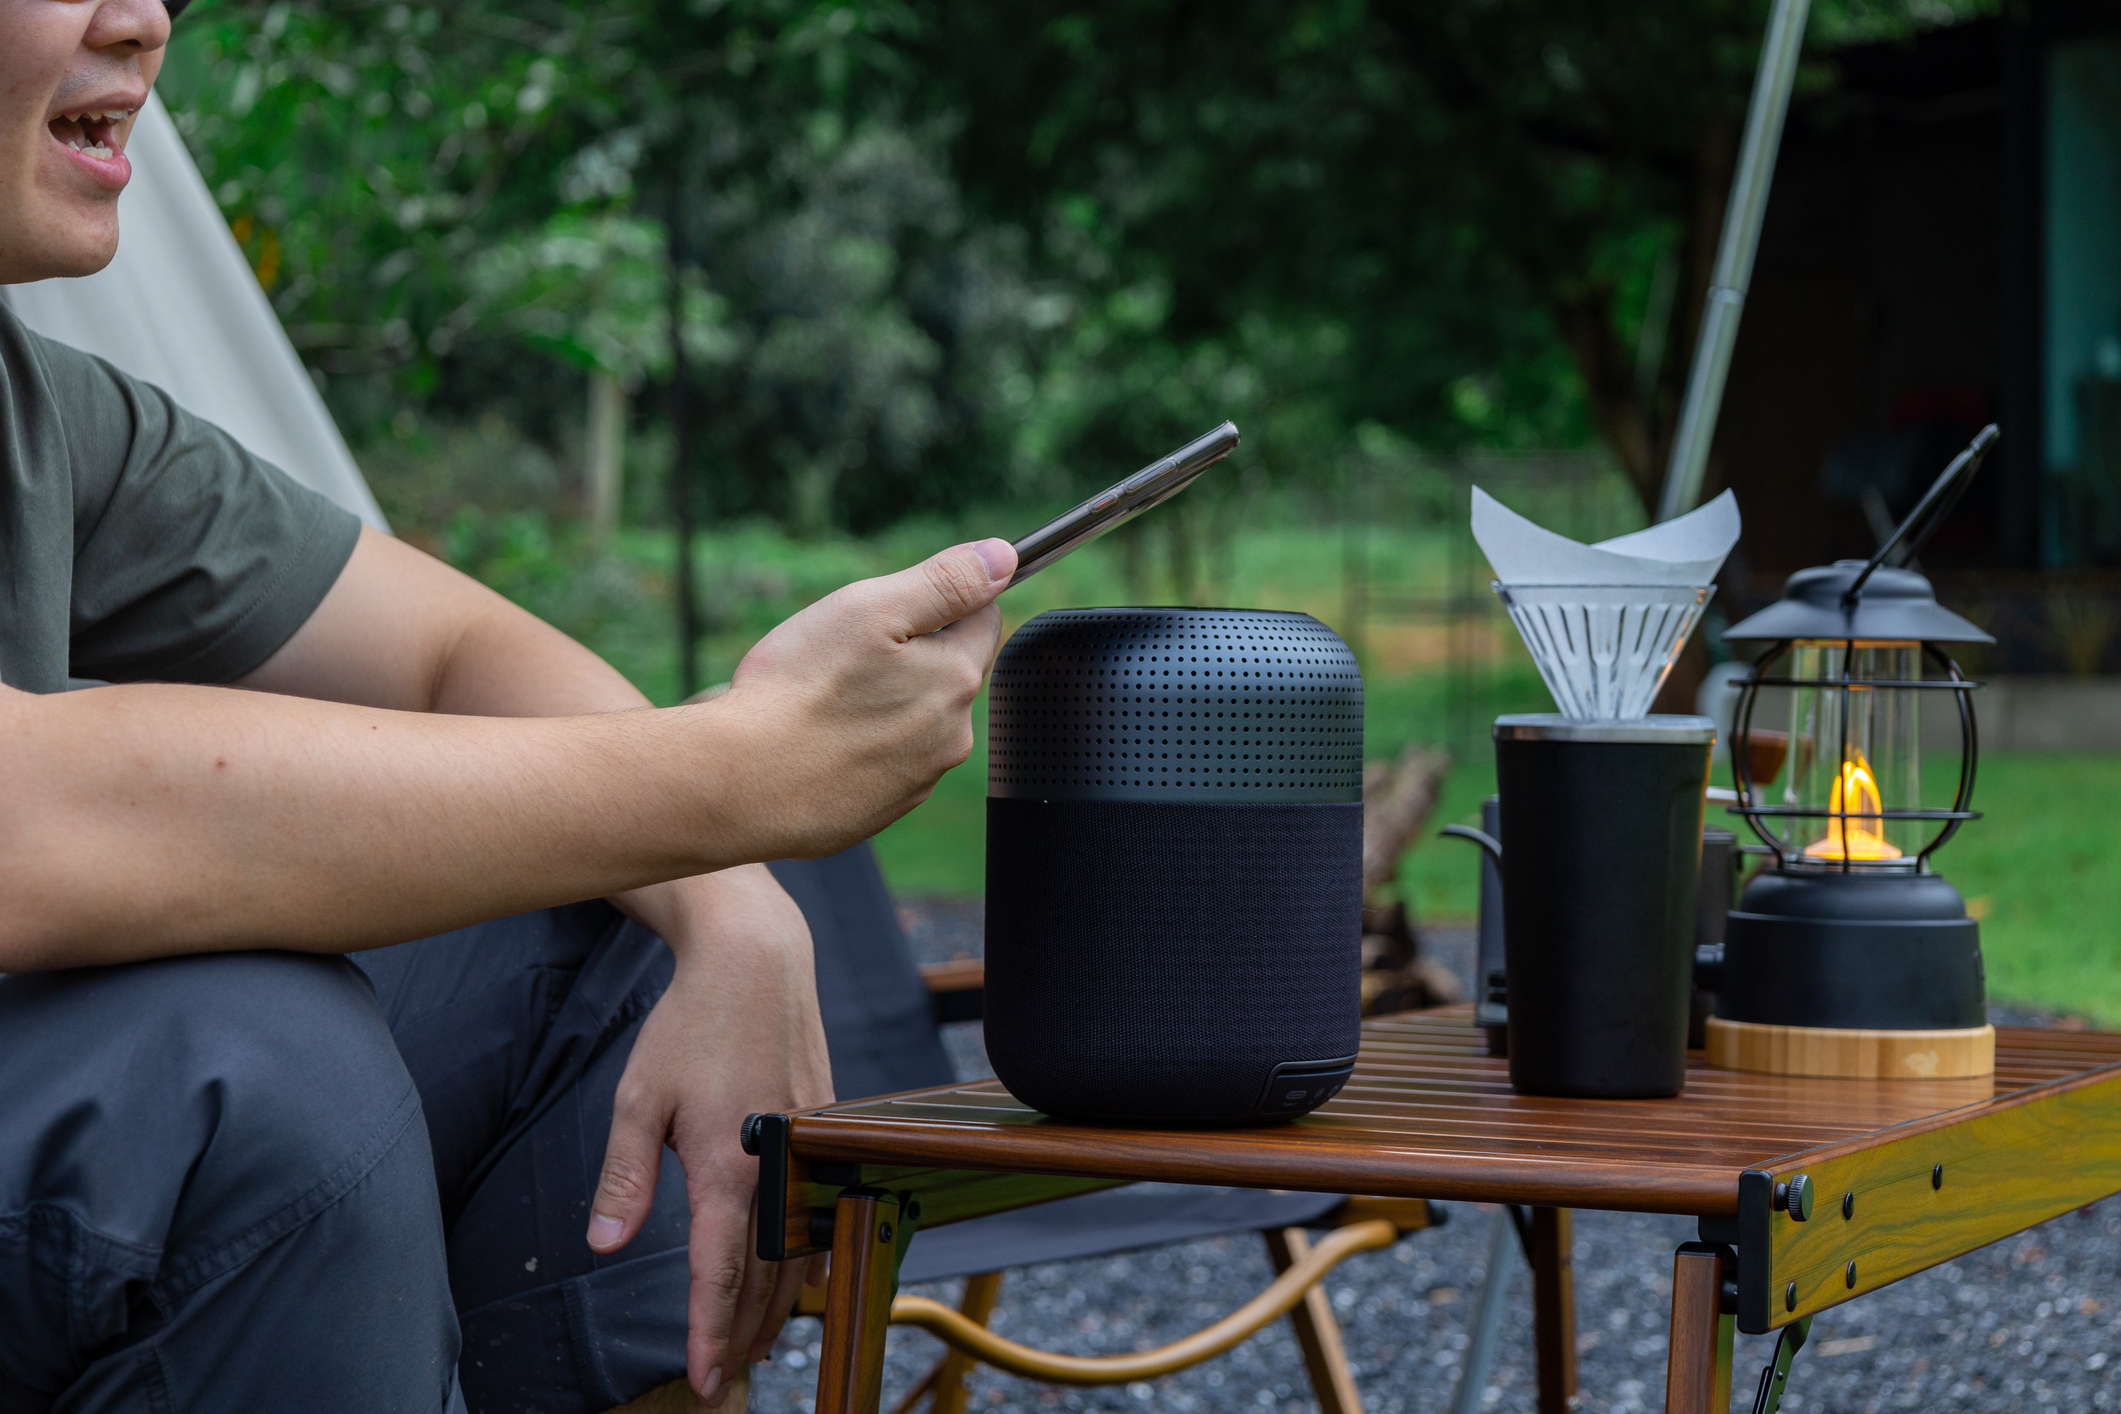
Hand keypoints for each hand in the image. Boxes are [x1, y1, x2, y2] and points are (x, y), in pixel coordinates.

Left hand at [589, 866, 835, 1404]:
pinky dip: (805, 1255)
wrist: (757, 961)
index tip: (702, 1378)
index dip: (709, 1332)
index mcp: (728, 1168)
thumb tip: (604, 1247)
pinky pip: (819, 1212)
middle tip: (726, 1375)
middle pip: (770, 1276)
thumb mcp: (638, 1100)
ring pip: (802, 1249)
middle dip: (745, 1332)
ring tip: (759, 1342)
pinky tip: (795, 1272)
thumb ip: (625, 1181)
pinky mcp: (824, 1131)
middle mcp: (779, 1167)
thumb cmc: (692, 1024)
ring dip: (781, 1303)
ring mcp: (809, 1150)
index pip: (721, 1274)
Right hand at [713, 538, 1015, 857]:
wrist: (741, 784)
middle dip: (910, 655)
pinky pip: (886, 763)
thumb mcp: (871, 609)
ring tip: (824, 703)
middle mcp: (952, 735)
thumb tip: (1002, 557)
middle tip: (844, 656)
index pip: (983, 619)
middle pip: (948, 671)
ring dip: (885, 703)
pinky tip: (818, 743)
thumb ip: (945, 582)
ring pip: (916, 720)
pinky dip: (861, 748)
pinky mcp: (884, 809)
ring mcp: (919, 779)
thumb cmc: (798, 690)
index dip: (940, 602)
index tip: (892, 609)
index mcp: (955, 678)